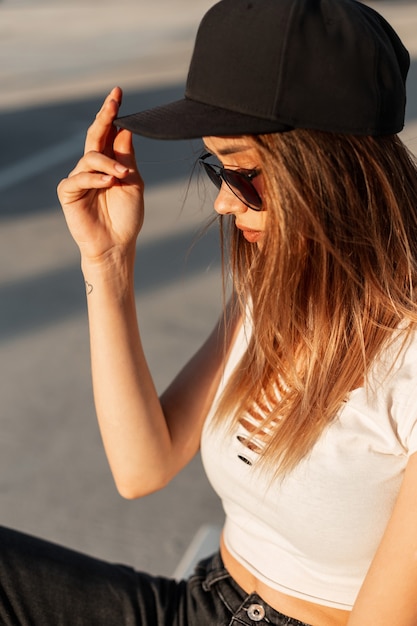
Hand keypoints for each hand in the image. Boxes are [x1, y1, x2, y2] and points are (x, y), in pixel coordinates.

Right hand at [57, 87, 143, 262]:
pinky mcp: (69, 192)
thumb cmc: (127, 217)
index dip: (112, 113)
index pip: (109, 132)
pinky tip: (108, 182)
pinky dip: (94, 178)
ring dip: (107, 163)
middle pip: (96, 135)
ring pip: (90, 157)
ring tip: (121, 175)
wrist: (116, 244)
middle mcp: (94, 166)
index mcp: (110, 162)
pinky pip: (79, 177)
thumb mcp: (133, 183)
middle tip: (113, 101)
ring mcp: (80, 178)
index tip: (118, 93)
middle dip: (104, 116)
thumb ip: (127, 158)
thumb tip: (124, 128)